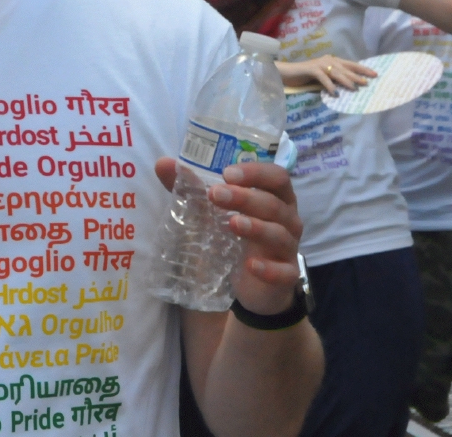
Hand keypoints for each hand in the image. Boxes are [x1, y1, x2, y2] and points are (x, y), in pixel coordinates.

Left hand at [156, 157, 302, 316]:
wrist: (253, 287)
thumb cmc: (238, 240)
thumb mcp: (215, 214)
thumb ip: (193, 188)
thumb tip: (163, 163)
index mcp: (276, 198)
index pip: (276, 176)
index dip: (255, 172)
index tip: (226, 173)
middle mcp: (288, 219)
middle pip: (274, 203)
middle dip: (246, 197)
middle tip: (215, 195)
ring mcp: (289, 248)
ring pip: (279, 234)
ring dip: (256, 227)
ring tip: (232, 224)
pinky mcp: (286, 276)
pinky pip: (284, 271)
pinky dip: (268, 268)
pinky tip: (250, 265)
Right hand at [278, 56, 375, 94]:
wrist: (287, 73)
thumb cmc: (305, 77)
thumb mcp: (323, 78)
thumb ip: (334, 79)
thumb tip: (350, 86)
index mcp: (332, 61)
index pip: (350, 64)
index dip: (362, 68)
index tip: (374, 74)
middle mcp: (327, 60)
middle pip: (346, 67)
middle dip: (358, 74)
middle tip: (368, 81)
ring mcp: (319, 64)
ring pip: (336, 72)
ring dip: (346, 80)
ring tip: (355, 87)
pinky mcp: (311, 70)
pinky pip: (323, 77)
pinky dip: (329, 85)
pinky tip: (335, 93)